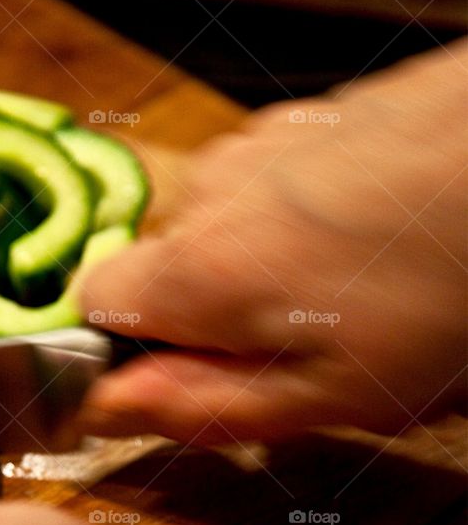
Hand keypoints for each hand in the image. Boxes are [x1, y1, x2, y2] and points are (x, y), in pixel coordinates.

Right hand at [79, 40, 467, 443]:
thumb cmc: (440, 292)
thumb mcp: (324, 394)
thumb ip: (199, 404)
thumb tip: (102, 410)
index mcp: (192, 268)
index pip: (91, 302)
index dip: (129, 349)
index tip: (193, 377)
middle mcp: (206, 190)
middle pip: (168, 264)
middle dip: (215, 313)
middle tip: (309, 351)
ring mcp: (261, 139)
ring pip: (228, 223)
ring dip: (268, 265)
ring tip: (364, 293)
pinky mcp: (314, 114)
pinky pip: (277, 183)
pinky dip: (310, 218)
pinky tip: (384, 238)